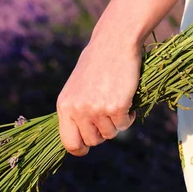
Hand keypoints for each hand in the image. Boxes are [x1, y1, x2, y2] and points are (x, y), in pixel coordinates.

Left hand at [56, 37, 140, 155]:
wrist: (113, 43)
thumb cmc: (96, 65)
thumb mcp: (76, 89)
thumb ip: (75, 112)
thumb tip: (80, 140)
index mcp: (64, 106)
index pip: (69, 142)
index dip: (79, 148)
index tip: (87, 147)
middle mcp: (78, 110)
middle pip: (92, 141)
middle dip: (102, 132)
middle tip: (107, 115)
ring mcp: (96, 109)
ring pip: (110, 134)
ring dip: (116, 122)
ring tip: (115, 101)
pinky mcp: (116, 106)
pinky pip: (124, 124)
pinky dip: (128, 116)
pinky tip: (126, 98)